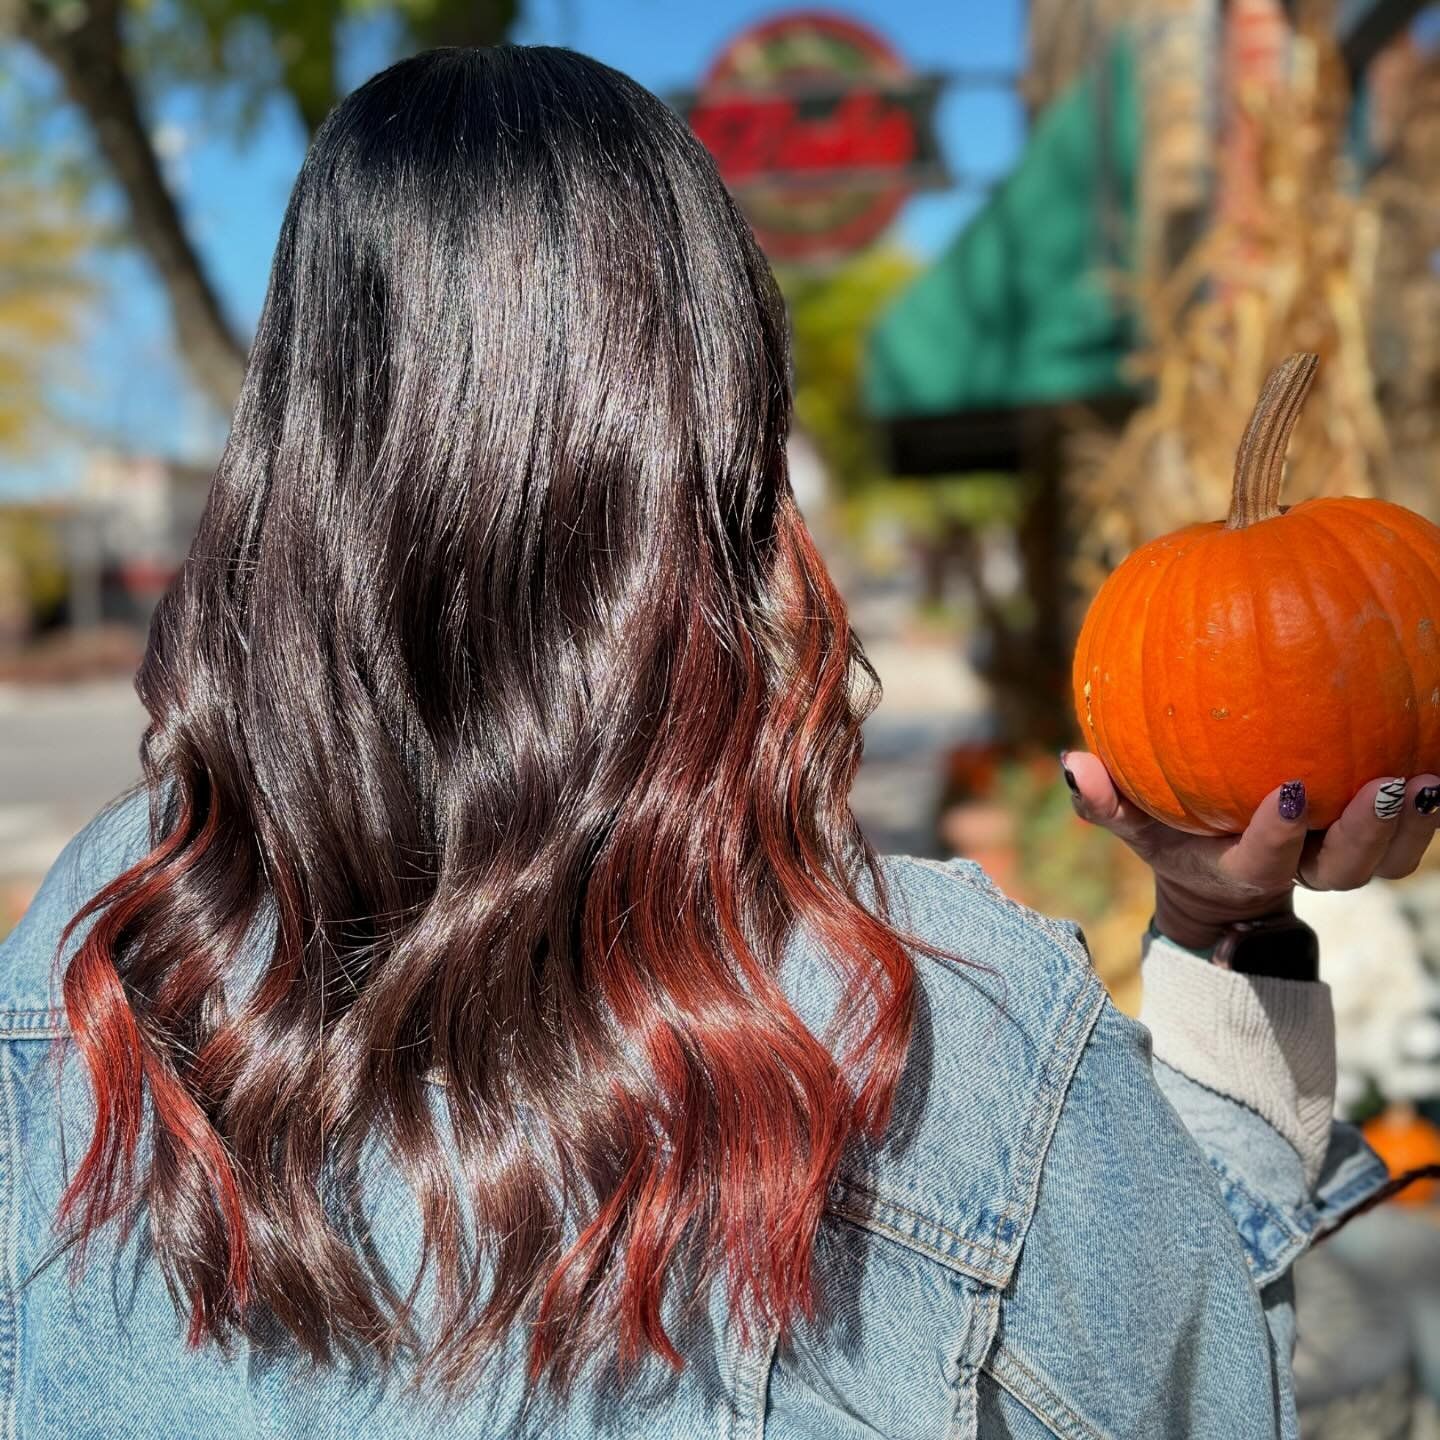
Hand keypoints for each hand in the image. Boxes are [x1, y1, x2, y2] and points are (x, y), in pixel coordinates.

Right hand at [1061, 755, 1439, 950]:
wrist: (1225, 868)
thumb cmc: (1173, 835)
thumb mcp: (1134, 823)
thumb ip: (1104, 801)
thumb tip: (1072, 762)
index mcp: (1241, 868)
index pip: (1264, 861)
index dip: (1279, 835)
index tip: (1290, 794)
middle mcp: (1298, 869)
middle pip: (1345, 871)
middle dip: (1369, 835)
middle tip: (1387, 785)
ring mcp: (1336, 857)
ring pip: (1387, 862)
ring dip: (1413, 828)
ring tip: (1429, 778)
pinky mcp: (1366, 842)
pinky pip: (1407, 836)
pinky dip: (1426, 809)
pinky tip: (1433, 745)